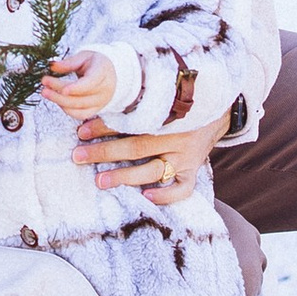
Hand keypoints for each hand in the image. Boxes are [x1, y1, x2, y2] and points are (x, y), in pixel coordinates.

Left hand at [43, 52, 119, 121]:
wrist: (112, 73)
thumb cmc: (96, 63)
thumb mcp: (84, 56)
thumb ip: (69, 62)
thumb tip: (52, 66)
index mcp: (103, 73)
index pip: (90, 83)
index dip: (75, 88)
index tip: (62, 89)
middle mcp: (104, 91)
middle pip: (80, 97)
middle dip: (59, 93)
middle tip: (44, 84)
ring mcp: (101, 103)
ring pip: (79, 108)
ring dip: (60, 102)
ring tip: (46, 92)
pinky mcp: (96, 110)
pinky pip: (80, 115)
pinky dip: (67, 109)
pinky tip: (57, 100)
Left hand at [78, 104, 233, 199]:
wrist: (217, 111)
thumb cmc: (179, 105)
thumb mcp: (162, 98)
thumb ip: (136, 104)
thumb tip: (96, 107)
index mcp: (166, 114)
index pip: (129, 121)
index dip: (103, 127)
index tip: (80, 132)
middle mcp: (176, 136)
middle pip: (136, 146)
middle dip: (104, 152)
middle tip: (79, 156)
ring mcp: (186, 156)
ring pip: (153, 170)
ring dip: (125, 176)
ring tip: (100, 181)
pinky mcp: (194, 172)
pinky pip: (182, 189)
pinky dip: (166, 195)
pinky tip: (146, 197)